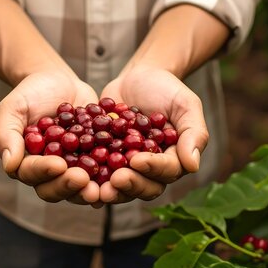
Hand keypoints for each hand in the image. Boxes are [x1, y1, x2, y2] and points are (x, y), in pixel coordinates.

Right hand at [0, 71, 102, 206]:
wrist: (58, 81)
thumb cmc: (30, 93)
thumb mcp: (13, 108)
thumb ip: (7, 135)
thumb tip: (9, 165)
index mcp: (25, 163)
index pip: (32, 173)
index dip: (45, 171)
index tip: (59, 164)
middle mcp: (49, 173)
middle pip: (56, 188)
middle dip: (70, 185)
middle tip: (84, 179)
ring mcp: (73, 170)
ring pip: (80, 188)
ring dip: (92, 189)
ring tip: (104, 186)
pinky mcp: (94, 162)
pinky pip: (103, 173)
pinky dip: (112, 176)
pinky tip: (124, 173)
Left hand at [99, 67, 208, 202]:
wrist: (137, 78)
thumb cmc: (167, 89)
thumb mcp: (185, 104)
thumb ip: (193, 132)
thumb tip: (192, 165)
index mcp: (174, 160)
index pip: (167, 171)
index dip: (153, 168)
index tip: (138, 160)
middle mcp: (151, 171)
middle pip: (143, 186)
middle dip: (129, 184)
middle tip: (115, 179)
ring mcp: (126, 168)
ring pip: (119, 186)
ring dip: (107, 188)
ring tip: (94, 187)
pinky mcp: (105, 161)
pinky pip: (96, 172)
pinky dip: (87, 176)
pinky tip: (74, 175)